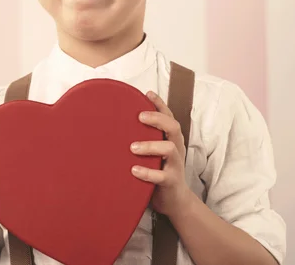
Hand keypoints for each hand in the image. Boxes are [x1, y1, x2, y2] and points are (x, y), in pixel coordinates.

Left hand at [130, 91, 191, 216]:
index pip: (169, 117)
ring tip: (132, 147)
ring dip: (150, 146)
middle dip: (157, 119)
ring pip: (169, 149)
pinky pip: (162, 176)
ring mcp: (175, 165)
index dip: (160, 104)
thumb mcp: (154, 153)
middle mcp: (176, 148)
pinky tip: (134, 170)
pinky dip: (147, 172)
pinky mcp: (171, 181)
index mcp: (171, 139)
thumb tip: (118, 123)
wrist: (175, 201)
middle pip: (173, 127)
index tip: (147, 93)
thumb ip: (144, 138)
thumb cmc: (159, 171)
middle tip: (139, 117)